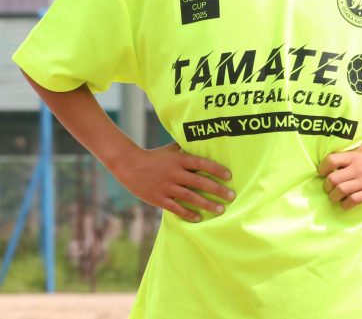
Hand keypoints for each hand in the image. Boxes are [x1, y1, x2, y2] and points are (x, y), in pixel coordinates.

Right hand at [113, 143, 234, 221]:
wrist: (129, 165)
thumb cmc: (154, 156)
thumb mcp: (170, 149)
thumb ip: (186, 149)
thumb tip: (204, 144)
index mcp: (178, 159)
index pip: (201, 163)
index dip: (216, 169)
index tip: (229, 176)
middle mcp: (174, 173)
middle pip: (199, 182)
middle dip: (217, 190)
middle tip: (232, 196)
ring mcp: (166, 187)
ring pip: (190, 197)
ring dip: (207, 204)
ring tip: (220, 210)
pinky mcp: (159, 198)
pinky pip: (176, 208)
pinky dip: (188, 213)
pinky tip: (199, 218)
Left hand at [317, 145, 361, 209]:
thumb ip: (350, 155)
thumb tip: (334, 160)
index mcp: (355, 157)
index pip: (331, 160)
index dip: (323, 168)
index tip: (323, 173)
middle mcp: (358, 168)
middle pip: (332, 179)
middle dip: (327, 186)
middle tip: (329, 189)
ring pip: (340, 191)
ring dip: (334, 197)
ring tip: (336, 198)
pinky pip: (352, 201)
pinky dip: (345, 205)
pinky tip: (346, 204)